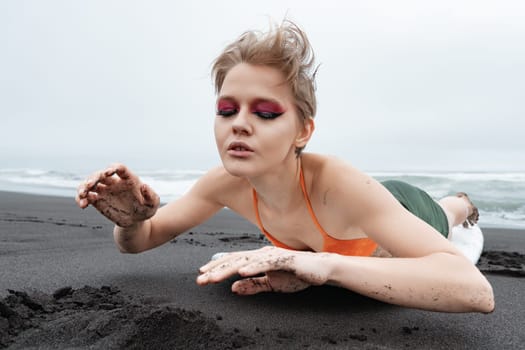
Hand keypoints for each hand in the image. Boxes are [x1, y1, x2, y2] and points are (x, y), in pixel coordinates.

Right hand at [75, 164, 159, 226]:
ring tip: (82, 195)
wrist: (136, 221)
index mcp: (128, 179)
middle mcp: (114, 182)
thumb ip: (151, 195)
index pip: (119, 168)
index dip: (113, 167)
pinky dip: (81, 198)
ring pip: (90, 184)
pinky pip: (87, 196)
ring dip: (83, 187)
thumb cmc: (146, 209)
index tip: (109, 172)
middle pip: (100, 174)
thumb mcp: (153, 204)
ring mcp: (105, 191)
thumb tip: (144, 186)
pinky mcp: (98, 200)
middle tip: (89, 185)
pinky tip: (82, 204)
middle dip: (93, 177)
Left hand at [197, 246, 332, 294]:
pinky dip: (254, 266)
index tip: (202, 275)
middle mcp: (263, 254)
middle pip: (235, 260)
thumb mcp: (271, 284)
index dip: (217, 268)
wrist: (321, 269)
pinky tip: (242, 271)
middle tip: (200, 279)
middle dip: (216, 269)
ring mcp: (273, 255)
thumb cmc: (297, 274)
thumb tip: (234, 288)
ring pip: (246, 261)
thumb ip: (253, 285)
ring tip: (214, 277)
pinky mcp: (285, 259)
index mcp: (258, 259)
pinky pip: (266, 263)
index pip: (233, 262)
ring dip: (229, 269)